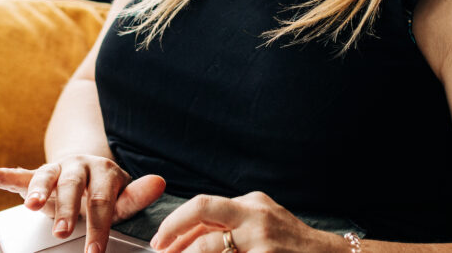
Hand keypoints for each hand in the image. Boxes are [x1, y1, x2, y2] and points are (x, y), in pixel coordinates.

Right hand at [0, 157, 165, 252]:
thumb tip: (158, 182)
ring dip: (38, 191)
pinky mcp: (36, 173)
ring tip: (32, 205)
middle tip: (63, 232)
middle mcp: (78, 167)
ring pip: (45, 176)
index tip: (94, 252)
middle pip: (71, 188)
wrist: (85, 166)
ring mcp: (56, 168)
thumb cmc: (103, 189)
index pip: (101, 203)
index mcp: (102, 172)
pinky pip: (17, 173)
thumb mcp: (120, 194)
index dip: (98, 227)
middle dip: (66, 211)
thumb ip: (136, 195)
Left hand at [149, 191, 342, 252]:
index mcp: (250, 203)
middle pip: (203, 210)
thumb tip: (190, 234)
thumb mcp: (262, 222)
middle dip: (174, 230)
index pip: (203, 206)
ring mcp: (261, 240)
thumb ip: (232, 223)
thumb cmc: (291, 244)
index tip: (161, 239)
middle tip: (160, 250)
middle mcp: (255, 215)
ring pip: (210, 246)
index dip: (176, 222)